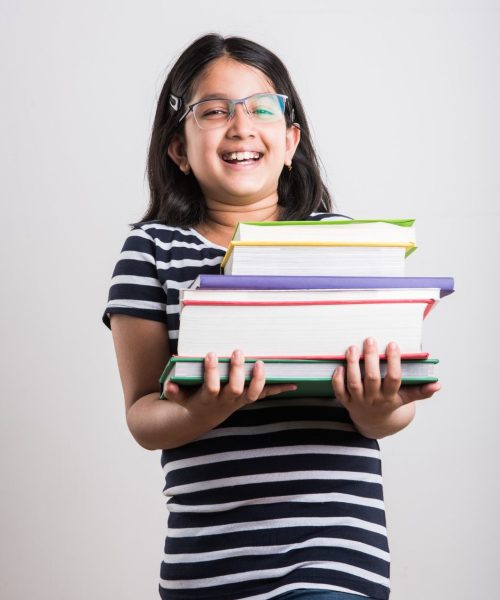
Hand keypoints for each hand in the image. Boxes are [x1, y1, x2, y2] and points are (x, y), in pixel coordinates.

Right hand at [164, 350, 296, 423]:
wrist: (202, 415)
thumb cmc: (190, 399)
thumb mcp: (179, 396)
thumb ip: (174, 390)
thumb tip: (168, 383)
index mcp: (208, 398)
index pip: (212, 386)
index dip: (212, 372)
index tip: (211, 354)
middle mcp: (226, 401)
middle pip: (235, 388)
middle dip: (237, 371)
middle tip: (237, 351)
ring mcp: (239, 400)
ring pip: (253, 393)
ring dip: (259, 379)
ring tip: (261, 362)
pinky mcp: (248, 398)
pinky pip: (265, 394)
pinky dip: (279, 389)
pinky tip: (294, 383)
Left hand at [332, 338, 440, 437]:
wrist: (372, 422)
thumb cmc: (390, 402)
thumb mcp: (406, 398)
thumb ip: (421, 391)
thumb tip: (438, 384)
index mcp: (390, 396)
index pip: (394, 379)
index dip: (393, 362)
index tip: (393, 344)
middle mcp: (374, 398)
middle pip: (372, 378)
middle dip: (371, 358)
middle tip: (370, 340)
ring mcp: (358, 400)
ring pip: (354, 383)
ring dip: (353, 365)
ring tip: (353, 348)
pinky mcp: (345, 401)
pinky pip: (339, 391)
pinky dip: (338, 379)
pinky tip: (339, 365)